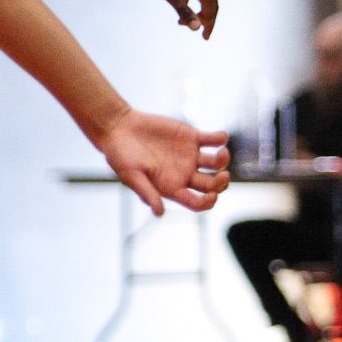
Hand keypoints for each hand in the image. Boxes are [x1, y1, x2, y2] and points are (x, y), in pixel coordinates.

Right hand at [95, 110, 229, 214]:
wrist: (118, 128)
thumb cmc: (119, 155)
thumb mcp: (131, 176)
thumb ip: (147, 193)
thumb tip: (159, 214)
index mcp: (171, 187)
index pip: (197, 202)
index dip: (209, 202)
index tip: (213, 195)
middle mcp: (183, 173)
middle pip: (212, 185)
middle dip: (221, 183)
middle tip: (223, 175)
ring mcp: (189, 155)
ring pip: (216, 163)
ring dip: (224, 160)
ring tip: (222, 152)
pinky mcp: (190, 137)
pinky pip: (213, 140)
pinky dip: (221, 138)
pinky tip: (219, 138)